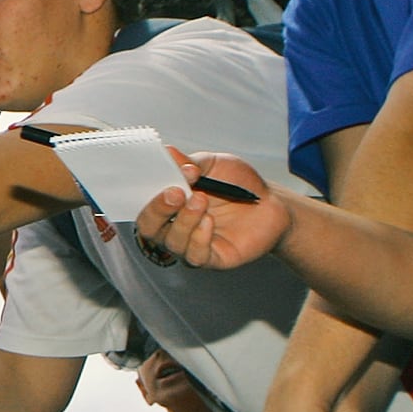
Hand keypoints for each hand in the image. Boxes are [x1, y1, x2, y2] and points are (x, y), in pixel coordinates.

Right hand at [135, 152, 286, 269]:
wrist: (271, 204)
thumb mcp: (214, 164)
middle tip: (176, 192)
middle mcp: (172, 226)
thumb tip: (168, 152)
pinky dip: (199, 237)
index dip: (145, 189)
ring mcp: (189, 244)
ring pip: (171, 241)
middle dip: (158, 209)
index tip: (157, 172)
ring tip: (202, 200)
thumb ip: (189, 161)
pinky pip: (194, 255)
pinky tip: (211, 221)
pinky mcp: (210, 259)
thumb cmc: (238, 184)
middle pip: (148, 226)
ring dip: (184, 220)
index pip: (140, 201)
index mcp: (167, 202)